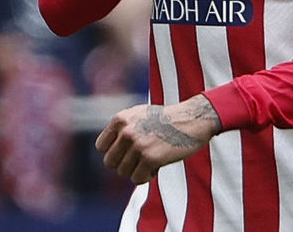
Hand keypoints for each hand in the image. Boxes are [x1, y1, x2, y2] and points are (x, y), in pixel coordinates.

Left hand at [95, 96, 219, 183]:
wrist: (192, 120)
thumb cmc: (166, 119)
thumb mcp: (138, 114)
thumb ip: (122, 128)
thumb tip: (105, 149)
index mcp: (120, 119)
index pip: (101, 147)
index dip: (114, 152)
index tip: (126, 153)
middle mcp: (126, 132)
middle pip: (110, 162)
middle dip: (124, 164)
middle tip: (139, 160)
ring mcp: (138, 145)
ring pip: (123, 172)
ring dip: (136, 171)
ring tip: (150, 161)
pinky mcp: (150, 158)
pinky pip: (137, 178)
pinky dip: (146, 177)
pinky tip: (156, 167)